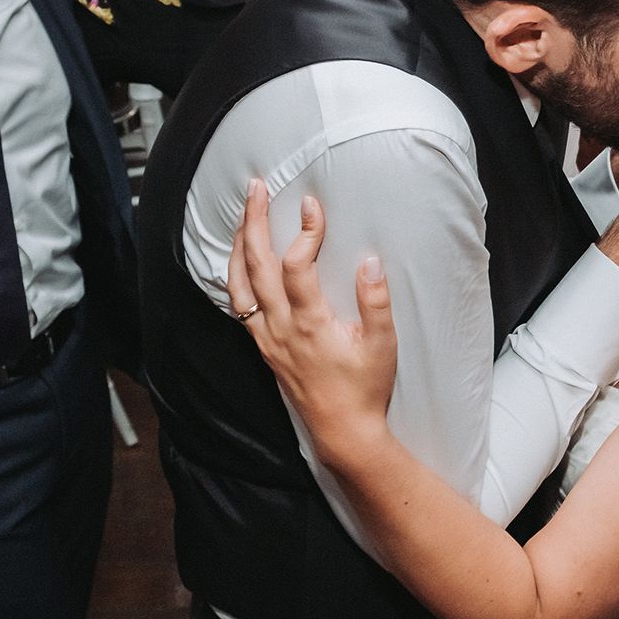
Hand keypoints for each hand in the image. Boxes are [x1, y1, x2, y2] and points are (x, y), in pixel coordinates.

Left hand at [227, 179, 398, 454]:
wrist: (342, 429)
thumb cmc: (365, 388)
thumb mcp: (383, 345)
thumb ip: (376, 301)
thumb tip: (370, 262)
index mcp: (310, 324)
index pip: (297, 266)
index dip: (305, 232)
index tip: (312, 205)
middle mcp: (280, 328)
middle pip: (256, 265)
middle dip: (253, 222)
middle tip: (256, 189)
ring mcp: (266, 337)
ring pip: (238, 283)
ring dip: (237, 245)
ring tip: (242, 215)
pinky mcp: (262, 346)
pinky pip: (238, 304)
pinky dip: (234, 275)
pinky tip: (240, 260)